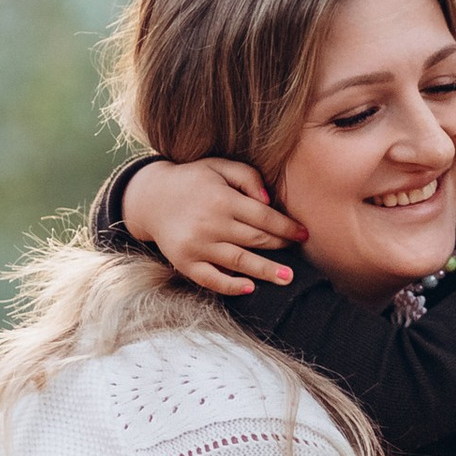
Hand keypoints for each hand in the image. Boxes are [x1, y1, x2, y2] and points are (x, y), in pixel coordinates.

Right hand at [124, 155, 305, 298]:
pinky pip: (211, 279)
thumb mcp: (219, 166)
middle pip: (256, 240)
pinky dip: (231, 286)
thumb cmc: (193, 180)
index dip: (287, 227)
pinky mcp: (185, 263)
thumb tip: (268, 201)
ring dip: (266, 272)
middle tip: (300, 253)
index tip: (304, 234)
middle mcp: (210, 224)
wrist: (151, 198)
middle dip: (281, 247)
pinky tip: (249, 288)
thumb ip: (248, 176)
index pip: (264, 217)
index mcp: (222, 199)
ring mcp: (197, 246)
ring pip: (239, 262)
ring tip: (287, 278)